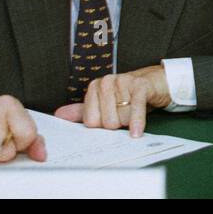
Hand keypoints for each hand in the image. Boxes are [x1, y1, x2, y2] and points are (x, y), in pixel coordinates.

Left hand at [53, 65, 172, 136]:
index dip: (103, 126)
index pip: (91, 122)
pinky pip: (135, 109)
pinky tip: (136, 133)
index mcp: (94, 88)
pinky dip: (136, 123)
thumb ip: (82, 111)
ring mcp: (123, 82)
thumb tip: (58, 116)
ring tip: (133, 111)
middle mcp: (106, 82)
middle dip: (118, 124)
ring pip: (121, 118)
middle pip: (106, 122)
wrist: (153, 81)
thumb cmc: (127, 95)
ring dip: (130, 122)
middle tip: (124, 115)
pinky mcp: (140, 86)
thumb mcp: (104, 103)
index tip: (111, 119)